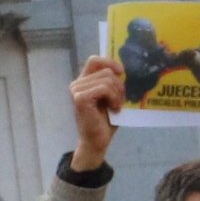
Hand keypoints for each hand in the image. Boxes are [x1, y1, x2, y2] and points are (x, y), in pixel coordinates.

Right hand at [69, 55, 124, 172]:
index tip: (122, 73)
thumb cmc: (105, 120)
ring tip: (116, 106)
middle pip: (106, 71)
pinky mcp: (80, 98)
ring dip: (118, 94)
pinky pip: (104, 88)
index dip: (110, 62)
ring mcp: (76, 90)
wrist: (98, 140)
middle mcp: (77, 83)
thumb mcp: (111, 96)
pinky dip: (114, 98)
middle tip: (119, 101)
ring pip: (107, 79)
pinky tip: (113, 108)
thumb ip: (112, 82)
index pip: (94, 60)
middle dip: (119, 85)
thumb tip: (123, 69)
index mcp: (84, 81)